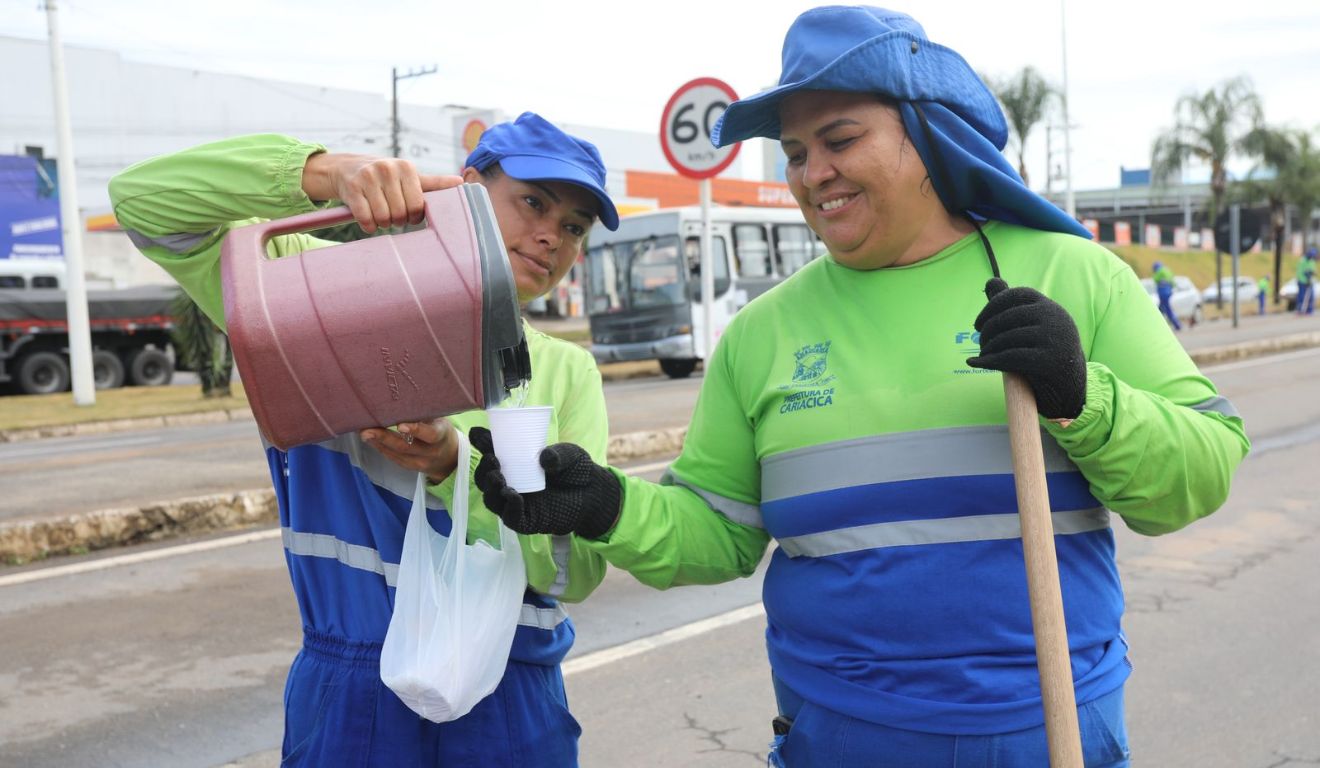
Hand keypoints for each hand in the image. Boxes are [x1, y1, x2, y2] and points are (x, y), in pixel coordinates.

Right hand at [301, 152, 462, 233]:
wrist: (347, 168)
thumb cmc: (385, 177)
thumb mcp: (408, 177)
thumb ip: (433, 183)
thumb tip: (461, 182)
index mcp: (406, 167)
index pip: (418, 205)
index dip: (414, 216)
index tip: (409, 213)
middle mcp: (387, 168)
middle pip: (401, 213)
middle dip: (398, 220)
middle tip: (393, 215)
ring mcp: (368, 177)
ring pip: (383, 218)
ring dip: (382, 224)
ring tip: (381, 216)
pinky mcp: (352, 189)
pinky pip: (365, 219)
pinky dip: (368, 225)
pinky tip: (368, 219)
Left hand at [361, 419, 458, 482]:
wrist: (449, 457)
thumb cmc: (440, 429)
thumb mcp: (439, 419)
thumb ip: (424, 413)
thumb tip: (402, 395)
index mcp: (441, 435)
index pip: (430, 434)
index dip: (416, 430)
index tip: (400, 425)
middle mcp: (431, 452)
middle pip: (406, 447)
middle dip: (384, 438)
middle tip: (367, 429)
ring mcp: (420, 462)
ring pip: (396, 454)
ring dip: (377, 443)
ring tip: (363, 433)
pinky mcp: (409, 467)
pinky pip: (392, 458)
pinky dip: (379, 447)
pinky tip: (369, 439)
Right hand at [469, 427, 620, 538]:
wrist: (595, 494)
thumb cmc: (577, 470)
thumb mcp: (569, 455)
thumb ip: (558, 455)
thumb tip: (544, 459)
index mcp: (515, 464)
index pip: (493, 454)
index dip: (482, 444)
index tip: (477, 433)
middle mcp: (511, 483)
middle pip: (486, 480)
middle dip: (483, 470)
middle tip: (492, 460)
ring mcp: (518, 504)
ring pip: (493, 501)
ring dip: (491, 490)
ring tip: (498, 478)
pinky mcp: (528, 521)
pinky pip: (512, 518)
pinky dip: (510, 508)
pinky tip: (514, 496)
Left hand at [966, 278, 1086, 419]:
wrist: (1071, 387)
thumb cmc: (1046, 352)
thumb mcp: (1033, 325)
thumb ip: (1011, 305)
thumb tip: (990, 281)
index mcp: (1050, 307)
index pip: (1014, 295)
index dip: (991, 307)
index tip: (978, 325)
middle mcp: (1055, 319)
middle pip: (1006, 317)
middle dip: (987, 331)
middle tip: (981, 344)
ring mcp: (1054, 340)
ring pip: (1005, 338)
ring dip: (987, 348)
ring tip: (982, 355)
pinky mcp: (1049, 362)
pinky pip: (1009, 358)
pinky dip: (988, 361)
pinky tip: (975, 363)